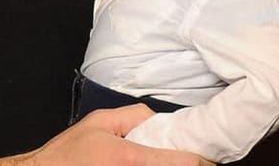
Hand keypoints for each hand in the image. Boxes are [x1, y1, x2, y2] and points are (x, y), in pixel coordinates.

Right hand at [0, 105, 215, 165]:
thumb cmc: (69, 154)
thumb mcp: (99, 122)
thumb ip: (132, 117)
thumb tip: (158, 122)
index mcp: (130, 157)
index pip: (177, 161)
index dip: (198, 161)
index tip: (209, 159)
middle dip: (184, 163)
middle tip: (196, 160)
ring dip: (171, 164)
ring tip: (177, 160)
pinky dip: (152, 165)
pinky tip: (142, 161)